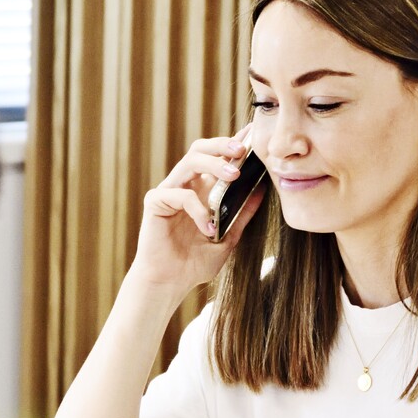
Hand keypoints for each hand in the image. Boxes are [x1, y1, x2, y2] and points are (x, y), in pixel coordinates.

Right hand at [130, 129, 264, 301]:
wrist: (169, 284)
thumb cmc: (194, 263)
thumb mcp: (228, 238)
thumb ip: (242, 214)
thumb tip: (262, 189)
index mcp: (201, 190)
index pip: (217, 158)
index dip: (233, 143)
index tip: (253, 134)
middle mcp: (185, 185)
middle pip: (200, 149)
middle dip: (222, 144)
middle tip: (243, 150)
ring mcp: (169, 191)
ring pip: (189, 161)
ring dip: (213, 164)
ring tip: (233, 175)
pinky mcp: (155, 202)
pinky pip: (179, 195)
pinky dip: (198, 209)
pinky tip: (208, 228)